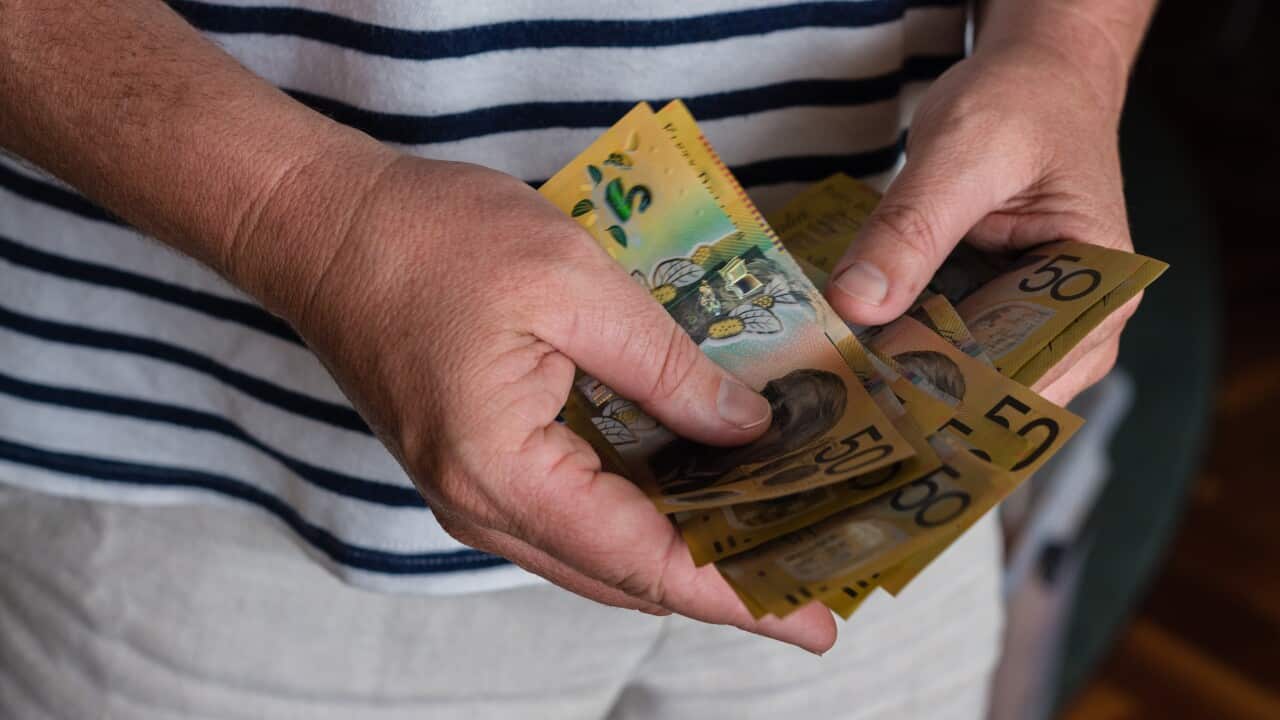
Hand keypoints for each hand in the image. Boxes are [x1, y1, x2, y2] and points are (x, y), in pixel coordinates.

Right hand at [250, 156, 837, 652]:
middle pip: (625, 576)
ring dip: (682, 554)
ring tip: (766, 542)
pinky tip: (692, 491)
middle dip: (723, 584)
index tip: (812, 621)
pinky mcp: (475, 465)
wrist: (323, 227)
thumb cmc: (431, 240)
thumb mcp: (572, 283)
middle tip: (811, 580)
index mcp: (504, 472)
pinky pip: (571, 517)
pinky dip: (638, 517)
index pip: (644, 560)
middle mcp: (484, 506)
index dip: (736, 593)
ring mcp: (473, 492)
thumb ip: (665, 365)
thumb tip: (745, 429)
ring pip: (599, 553)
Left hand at [825, 41, 1141, 405]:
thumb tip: (855, 305)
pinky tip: (849, 350)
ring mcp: (1035, 324)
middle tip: (838, 404)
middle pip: (995, 389)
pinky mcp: (992, 312)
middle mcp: (1078, 325)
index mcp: (1102, 292)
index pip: (1026, 371)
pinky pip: (947, 346)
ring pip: (968, 377)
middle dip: (919, 396)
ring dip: (905, 378)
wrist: (1031, 78)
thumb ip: (911, 228)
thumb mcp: (962, 154)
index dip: (950, 396)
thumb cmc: (1022, 104)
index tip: (875, 405)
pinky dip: (903, 346)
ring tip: (835, 387)